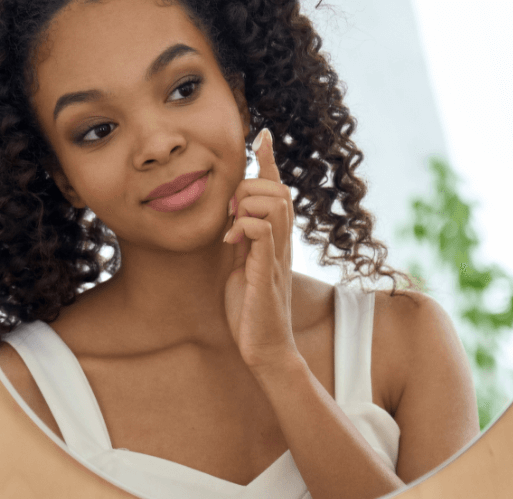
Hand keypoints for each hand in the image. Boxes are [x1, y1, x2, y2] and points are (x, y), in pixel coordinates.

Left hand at [222, 128, 298, 370]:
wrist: (264, 350)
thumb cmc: (250, 312)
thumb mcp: (242, 266)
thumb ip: (242, 240)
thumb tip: (233, 215)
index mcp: (275, 240)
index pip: (277, 191)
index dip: (269, 161)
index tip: (261, 135)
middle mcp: (282, 244)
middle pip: (280, 190)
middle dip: (251, 186)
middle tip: (229, 211)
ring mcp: (277, 258)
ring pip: (276, 205)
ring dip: (248, 204)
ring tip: (231, 225)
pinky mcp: (267, 274)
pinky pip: (263, 233)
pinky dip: (245, 226)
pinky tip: (230, 239)